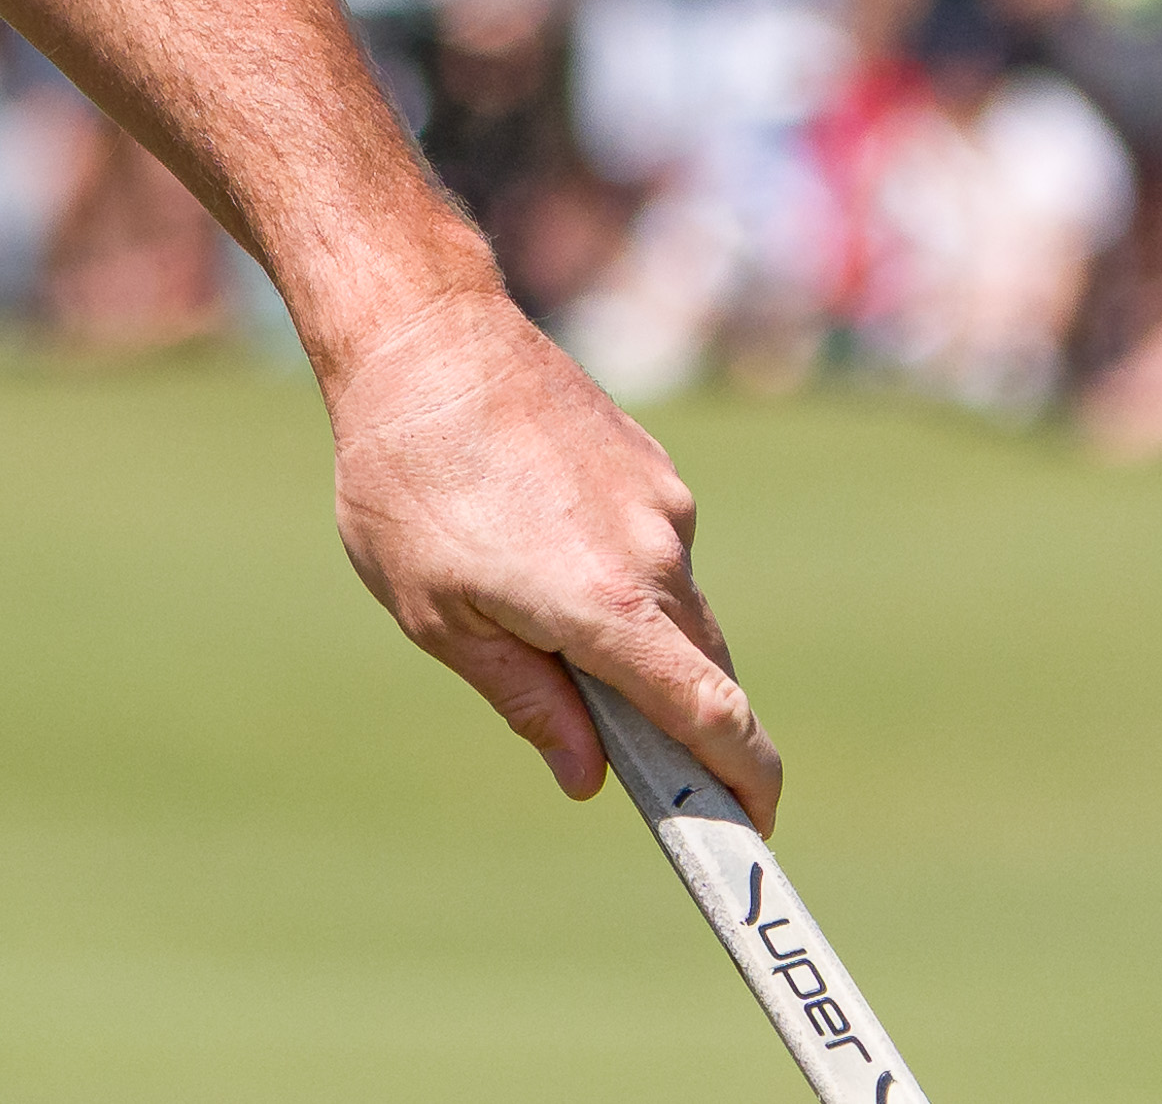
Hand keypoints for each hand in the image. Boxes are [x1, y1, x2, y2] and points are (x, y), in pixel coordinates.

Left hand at [317, 280, 779, 829]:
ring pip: (676, 607)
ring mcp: (663, 503)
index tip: (756, 826)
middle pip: (702, 670)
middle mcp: (655, 554)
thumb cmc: (406, 480)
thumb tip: (587, 774)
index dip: (747, 778)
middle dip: (676, 718)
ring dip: (633, 634)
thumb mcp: (437, 614)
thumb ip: (525, 699)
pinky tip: (538, 542)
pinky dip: (621, 573)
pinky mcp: (654, 466)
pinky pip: (656, 550)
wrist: (423, 335)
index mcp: (606, 604)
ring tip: (527, 602)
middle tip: (618, 743)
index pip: (713, 714)